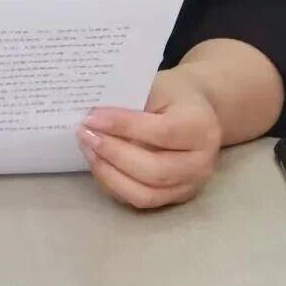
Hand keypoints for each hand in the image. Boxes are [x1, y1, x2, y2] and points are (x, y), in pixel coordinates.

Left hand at [76, 65, 221, 209]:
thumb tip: (93, 117)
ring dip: (109, 172)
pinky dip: (114, 183)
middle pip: (154, 170)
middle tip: (84, 133)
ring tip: (87, 148)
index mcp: (200, 127)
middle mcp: (200, 163)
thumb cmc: (173, 95)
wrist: (198, 112)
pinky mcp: (176, 198)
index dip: (124, 127)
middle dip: (113, 153)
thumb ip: (131, 103)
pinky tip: (98, 163)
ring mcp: (189, 185)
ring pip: (145, 193)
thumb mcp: (158, 87)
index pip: (161, 132)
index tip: (92, 117)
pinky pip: (140, 199)